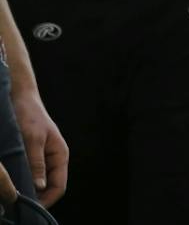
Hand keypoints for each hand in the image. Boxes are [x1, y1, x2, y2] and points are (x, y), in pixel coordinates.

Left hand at [10, 83, 66, 204]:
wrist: (20, 98)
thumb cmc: (29, 116)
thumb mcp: (32, 139)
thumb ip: (37, 163)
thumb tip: (40, 187)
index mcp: (60, 155)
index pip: (58, 187)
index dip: (46, 201)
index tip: (27, 208)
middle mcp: (53, 160)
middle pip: (48, 188)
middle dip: (35, 198)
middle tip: (16, 204)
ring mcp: (42, 159)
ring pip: (38, 183)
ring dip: (27, 190)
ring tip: (12, 194)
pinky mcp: (31, 157)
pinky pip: (30, 175)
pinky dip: (22, 181)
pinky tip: (10, 183)